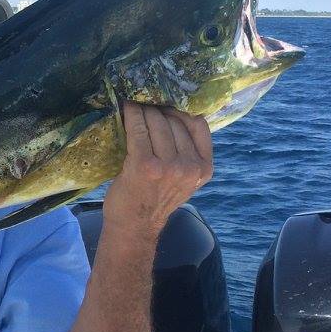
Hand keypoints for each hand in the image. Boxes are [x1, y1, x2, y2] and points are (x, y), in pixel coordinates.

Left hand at [103, 104, 212, 243]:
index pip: (197, 124)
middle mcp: (190, 167)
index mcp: (204, 168)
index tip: (165, 106)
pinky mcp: (145, 165)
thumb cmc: (155, 198)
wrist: (135, 226)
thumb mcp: (184, 178)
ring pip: (157, 122)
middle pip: (174, 121)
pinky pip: (138, 129)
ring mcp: (169, 166)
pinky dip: (131, 115)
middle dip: (157, 109)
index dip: (179, 110)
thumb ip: (188, 152)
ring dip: (144, 111)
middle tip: (144, 105)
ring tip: (135, 108)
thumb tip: (177, 111)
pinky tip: (126, 109)